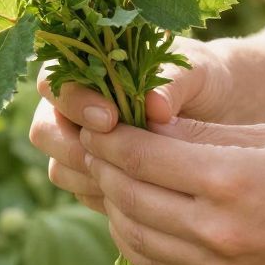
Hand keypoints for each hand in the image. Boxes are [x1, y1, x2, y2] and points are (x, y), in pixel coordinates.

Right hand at [28, 36, 237, 217]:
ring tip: (133, 176)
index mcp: (83, 68)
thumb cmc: (201, 77)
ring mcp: (80, 145)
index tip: (110, 118)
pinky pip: (83, 192)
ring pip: (59, 167)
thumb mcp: (194, 69)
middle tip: (115, 155)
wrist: (219, 109)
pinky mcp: (95, 176)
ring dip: (89, 175)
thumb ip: (171, 81)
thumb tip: (154, 107)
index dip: (74, 103)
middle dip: (74, 146)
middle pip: (45, 131)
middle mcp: (72, 108)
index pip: (53, 82)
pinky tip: (140, 193)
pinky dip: (105, 195)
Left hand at [79, 112, 264, 264]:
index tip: (92, 118)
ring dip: (112, 206)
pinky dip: (135, 240)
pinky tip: (135, 216)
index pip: (138, 155)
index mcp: (229, 178)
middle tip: (91, 145)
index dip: (105, 136)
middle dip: (101, 167)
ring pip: (133, 237)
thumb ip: (201, 135)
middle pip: (127, 196)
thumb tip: (141, 123)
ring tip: (109, 178)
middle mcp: (217, 229)